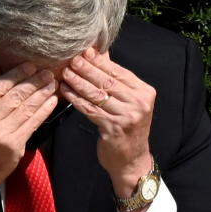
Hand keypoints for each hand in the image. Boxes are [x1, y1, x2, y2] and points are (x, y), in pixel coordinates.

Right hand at [0, 55, 57, 211]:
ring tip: (52, 83)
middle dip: (34, 82)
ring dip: (42, 94)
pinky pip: (33, 123)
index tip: (31, 64)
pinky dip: (44, 110)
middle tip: (48, 71)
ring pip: (27, 108)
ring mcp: (1, 134)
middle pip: (16, 95)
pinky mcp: (14, 146)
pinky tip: (52, 101)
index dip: (17, 73)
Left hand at [60, 48, 156, 201]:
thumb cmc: (128, 127)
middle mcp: (138, 103)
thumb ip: (116, 81)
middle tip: (72, 60)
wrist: (132, 159)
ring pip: (97, 94)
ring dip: (78, 82)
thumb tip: (99, 55)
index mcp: (144, 92)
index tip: (85, 52)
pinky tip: (66, 92)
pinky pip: (89, 109)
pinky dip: (76, 99)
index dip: (100, 62)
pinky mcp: (113, 128)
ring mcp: (126, 116)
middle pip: (107, 81)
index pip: (119, 72)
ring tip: (65, 73)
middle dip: (87, 69)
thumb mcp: (129, 102)